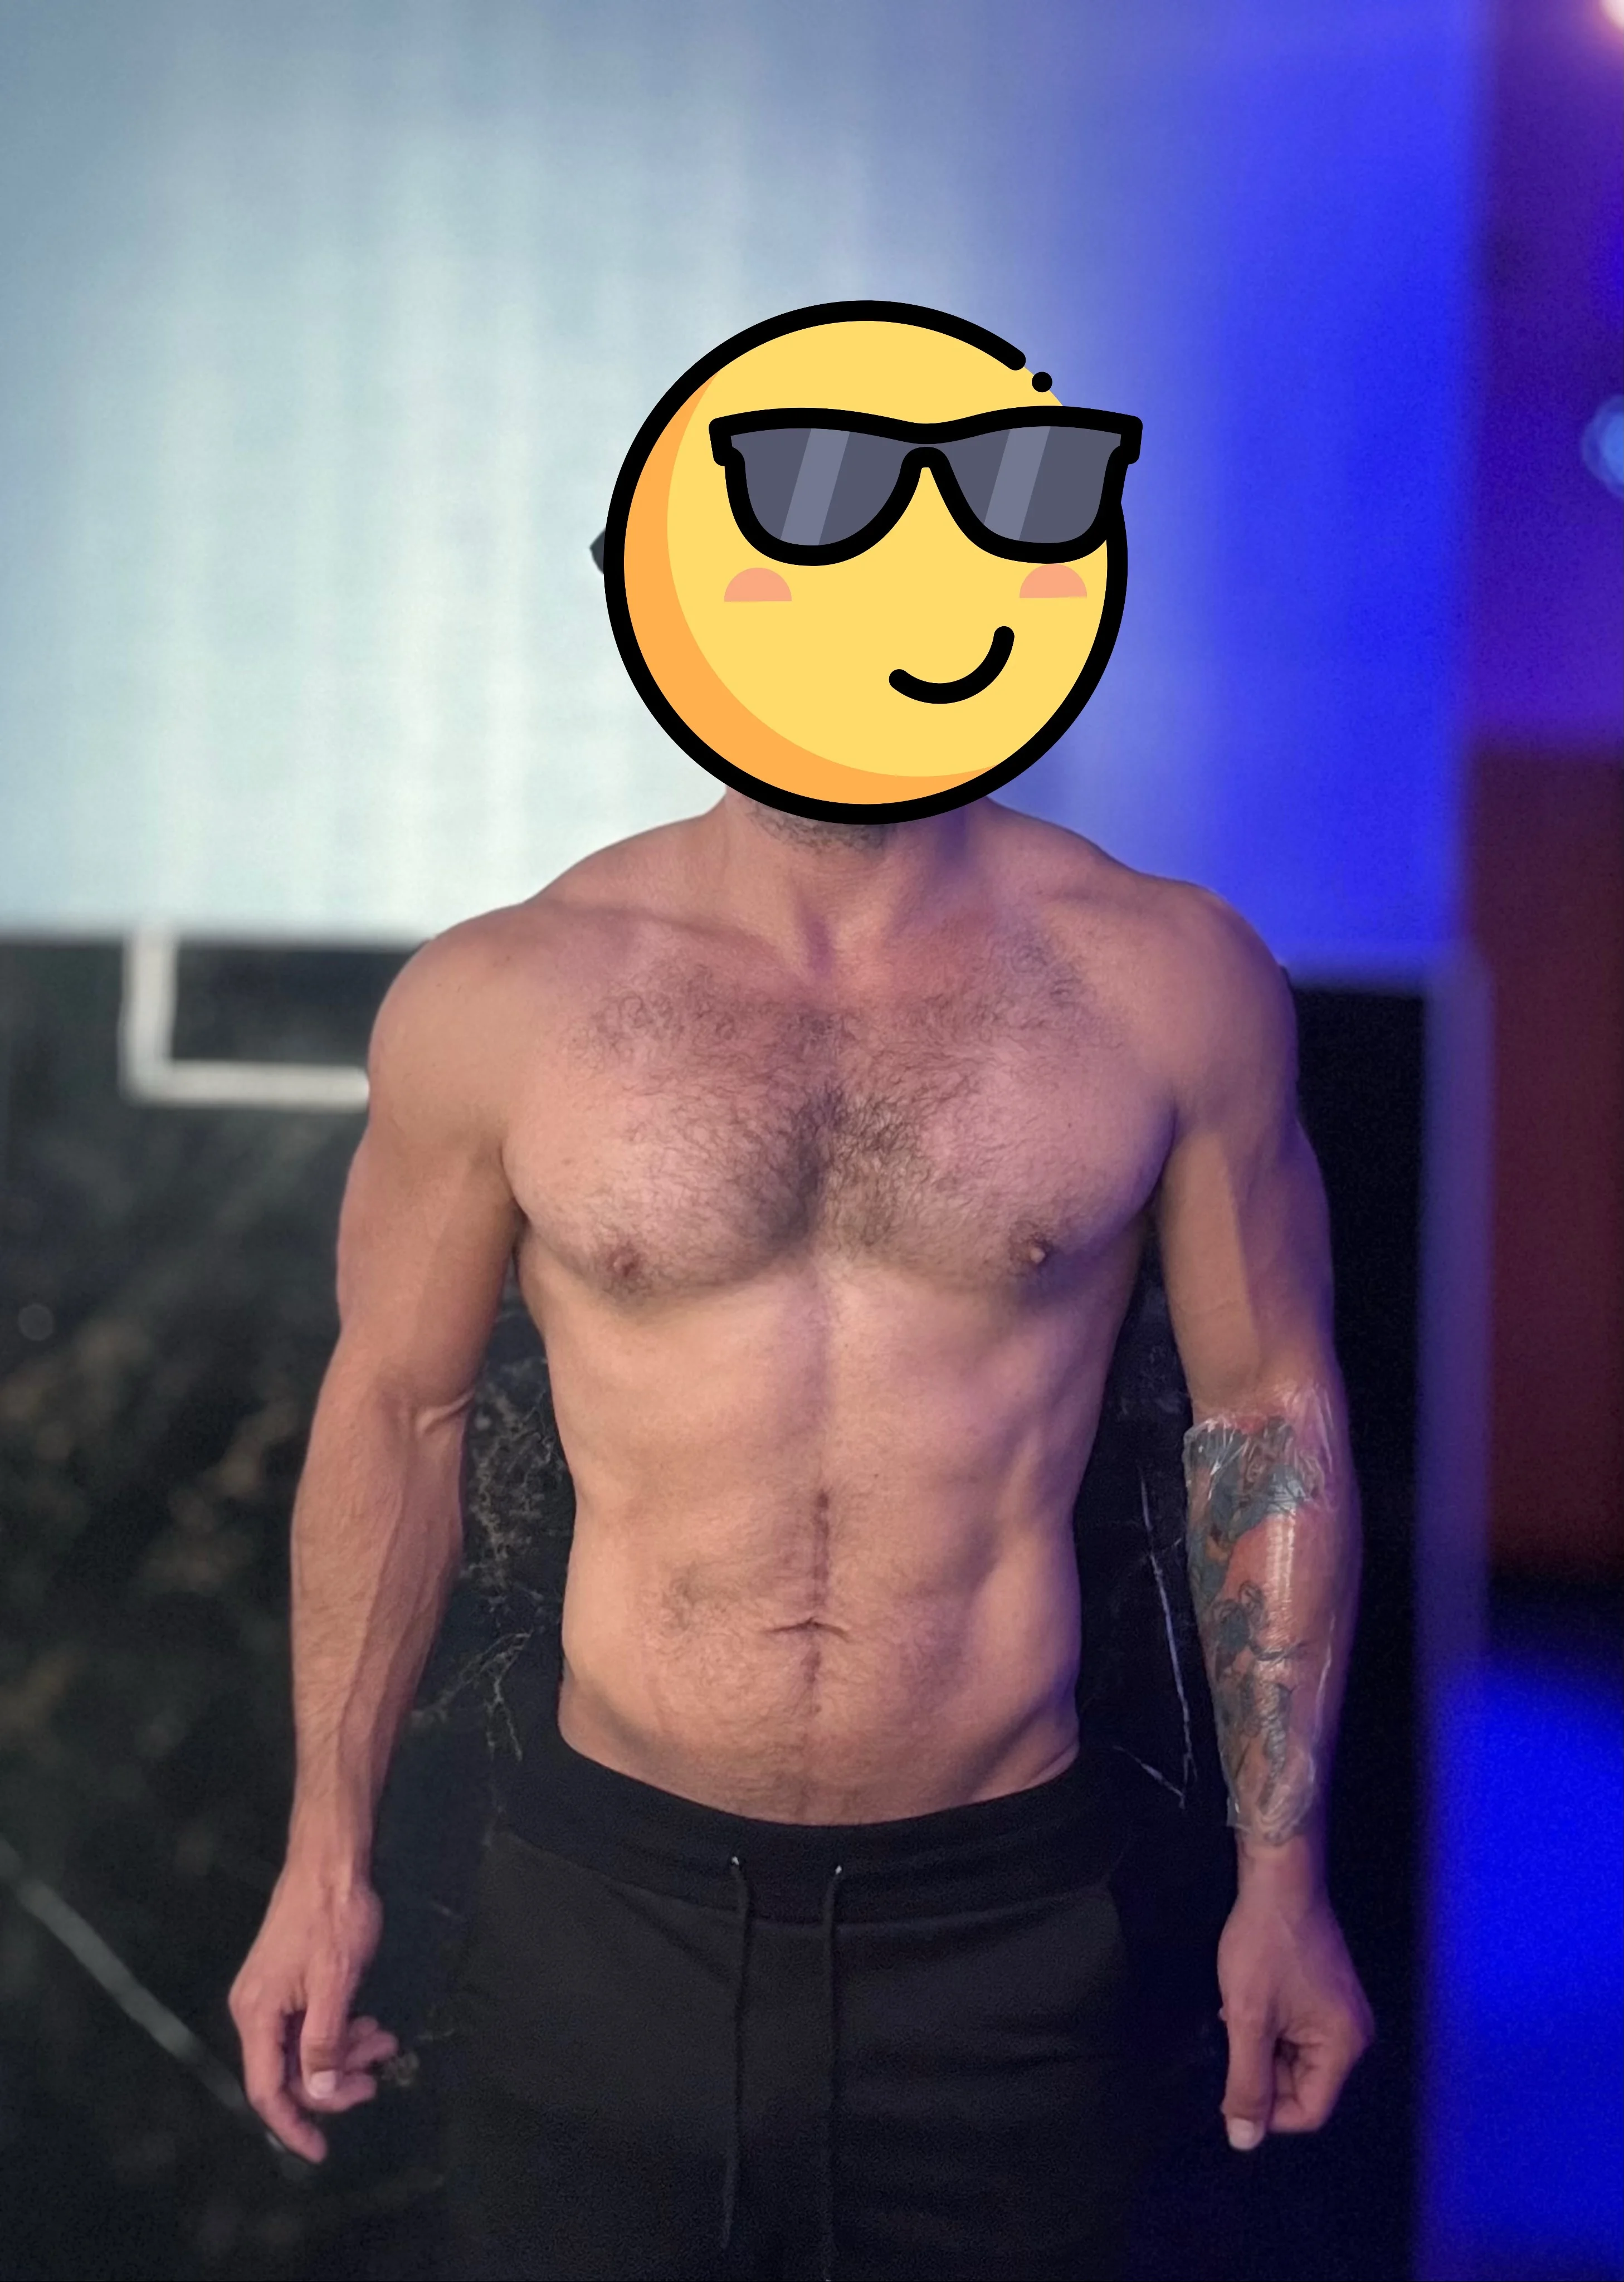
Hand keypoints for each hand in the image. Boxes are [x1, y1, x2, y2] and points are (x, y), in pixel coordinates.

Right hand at [229, 1858, 393, 2161]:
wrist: (331, 1859)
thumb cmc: (333, 1915)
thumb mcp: (334, 1981)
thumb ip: (323, 2041)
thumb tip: (320, 2093)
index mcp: (257, 2014)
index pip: (266, 2090)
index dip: (293, 2125)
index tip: (322, 2150)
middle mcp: (258, 2009)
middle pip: (291, 2071)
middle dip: (335, 2080)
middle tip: (377, 2075)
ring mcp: (275, 1995)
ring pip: (308, 2047)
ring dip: (346, 2051)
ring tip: (385, 2039)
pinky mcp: (293, 1981)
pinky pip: (314, 2022)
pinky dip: (342, 2028)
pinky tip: (369, 2019)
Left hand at [1215, 1872, 1372, 2149]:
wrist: (1279, 1878)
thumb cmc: (1265, 1946)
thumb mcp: (1248, 2018)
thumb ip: (1246, 2083)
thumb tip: (1245, 2141)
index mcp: (1343, 2047)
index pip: (1308, 2110)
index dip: (1266, 2110)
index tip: (1230, 2087)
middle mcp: (1352, 2036)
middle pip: (1302, 2085)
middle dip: (1261, 2070)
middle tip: (1231, 2036)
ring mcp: (1341, 2013)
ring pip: (1293, 2057)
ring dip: (1260, 2045)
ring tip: (1236, 2013)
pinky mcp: (1326, 1994)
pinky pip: (1296, 2031)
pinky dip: (1268, 2025)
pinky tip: (1245, 2001)